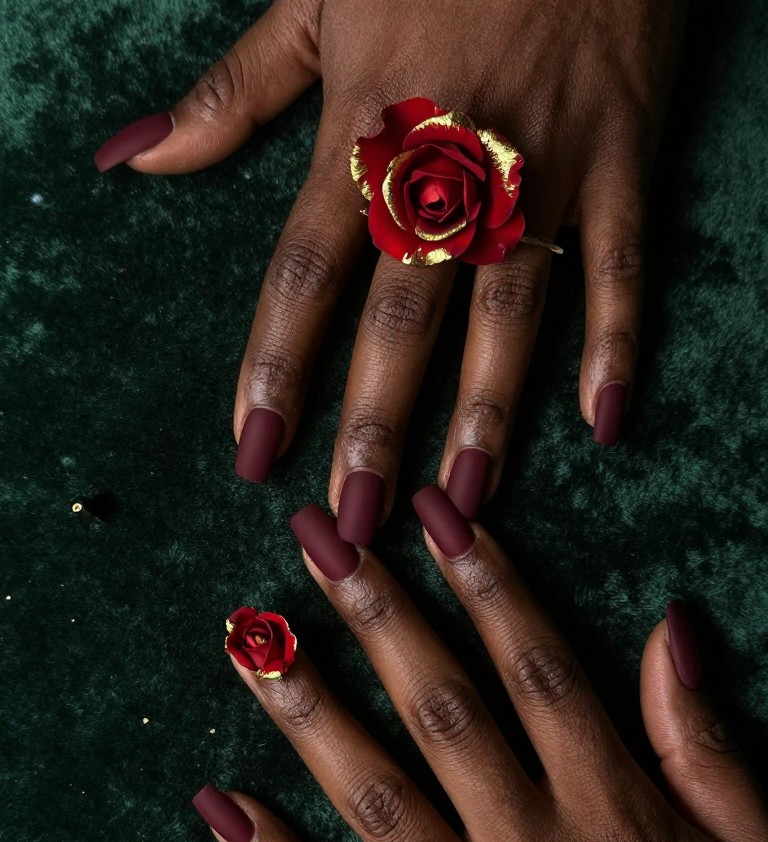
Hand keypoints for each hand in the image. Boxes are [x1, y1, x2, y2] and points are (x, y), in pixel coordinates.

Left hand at [95, 0, 687, 539]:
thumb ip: (231, 95)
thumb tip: (136, 160)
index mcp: (365, 134)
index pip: (305, 274)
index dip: (275, 367)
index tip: (254, 450)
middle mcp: (447, 170)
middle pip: (401, 317)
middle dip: (374, 423)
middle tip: (356, 515)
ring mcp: (541, 171)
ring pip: (509, 312)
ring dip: (484, 412)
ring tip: (461, 497)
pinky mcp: (620, 161)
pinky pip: (623, 267)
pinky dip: (619, 343)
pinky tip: (605, 423)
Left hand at [192, 491, 767, 841]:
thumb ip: (705, 748)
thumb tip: (668, 633)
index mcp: (617, 815)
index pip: (538, 670)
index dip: (487, 583)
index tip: (438, 515)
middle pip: (443, 709)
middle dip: (378, 615)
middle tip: (321, 540)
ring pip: (379, 797)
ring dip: (310, 710)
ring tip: (251, 641)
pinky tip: (220, 808)